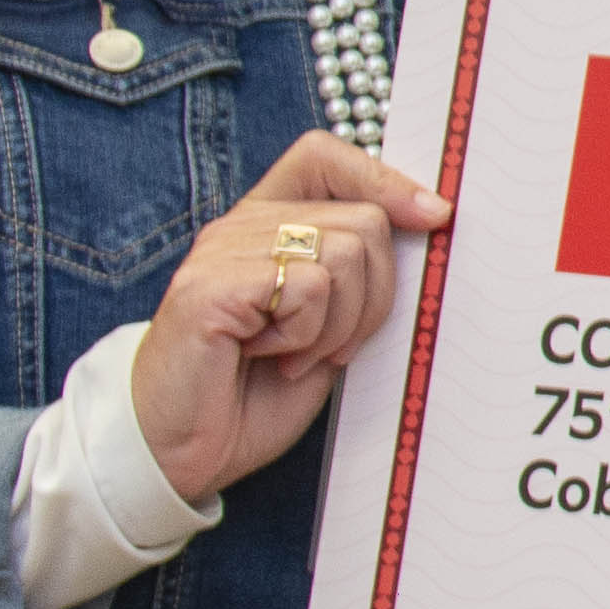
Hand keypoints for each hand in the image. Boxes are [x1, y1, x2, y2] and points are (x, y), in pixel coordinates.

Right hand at [129, 133, 453, 506]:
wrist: (177, 451)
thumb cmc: (253, 395)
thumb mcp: (326, 331)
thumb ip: (358, 279)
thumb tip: (430, 226)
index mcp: (265, 227)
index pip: (324, 157)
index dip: (384, 179)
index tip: (432, 217)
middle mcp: (239, 229)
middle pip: (362, 220)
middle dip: (373, 297)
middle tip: (331, 347)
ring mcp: (220, 253)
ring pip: (343, 253)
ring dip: (339, 324)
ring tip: (296, 355)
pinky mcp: (210, 287)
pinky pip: (306, 287)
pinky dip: (307, 336)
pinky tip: (270, 358)